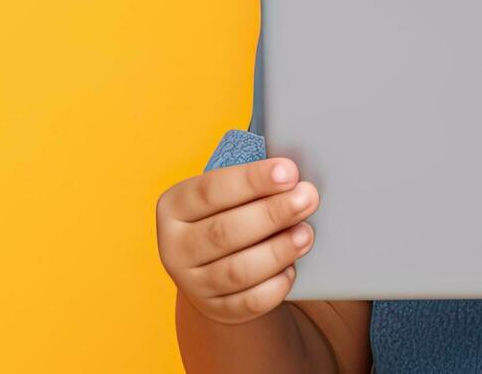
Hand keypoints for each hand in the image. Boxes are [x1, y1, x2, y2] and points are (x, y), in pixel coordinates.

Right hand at [156, 157, 321, 325]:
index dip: (252, 180)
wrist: (216, 266)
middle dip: (272, 213)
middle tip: (307, 199)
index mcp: (174, 207)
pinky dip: (275, 286)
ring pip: (237, 271)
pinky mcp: (216, 309)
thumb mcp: (229, 196)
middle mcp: (175, 247)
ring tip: (306, 234)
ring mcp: (192, 283)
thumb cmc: (230, 215)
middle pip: (224, 231)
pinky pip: (249, 302)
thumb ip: (254, 185)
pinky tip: (291, 268)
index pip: (210, 190)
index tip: (289, 172)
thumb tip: (293, 176)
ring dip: (278, 251)